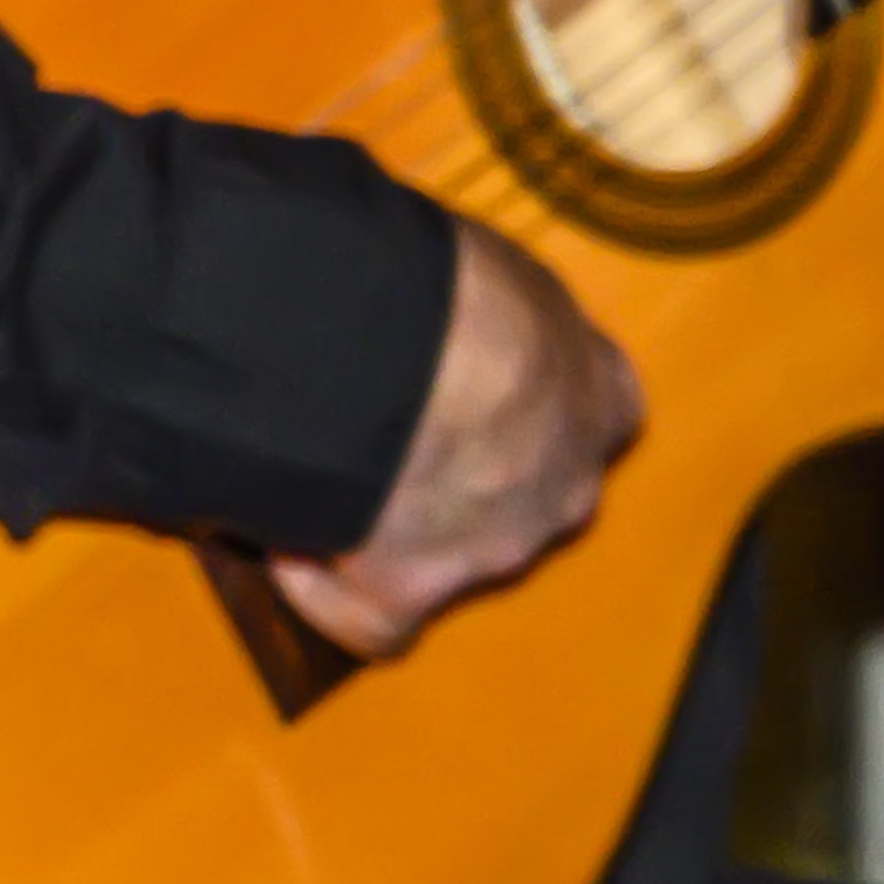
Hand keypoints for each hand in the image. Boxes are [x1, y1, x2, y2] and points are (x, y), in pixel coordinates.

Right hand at [272, 222, 641, 656]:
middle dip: (461, 475)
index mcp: (596, 392)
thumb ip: (487, 305)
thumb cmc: (447, 279)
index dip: (532, 402)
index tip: (478, 382)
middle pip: (522, 496)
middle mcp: (563, 484)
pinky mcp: (410, 592)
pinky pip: (371, 618)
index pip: (597, 411)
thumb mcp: (492, 265)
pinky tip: (286, 546)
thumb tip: (434, 298)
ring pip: (445, 556)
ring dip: (391, 526)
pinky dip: (328, 593)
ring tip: (319, 477)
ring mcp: (491, 548)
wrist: (398, 345)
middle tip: (384, 433)